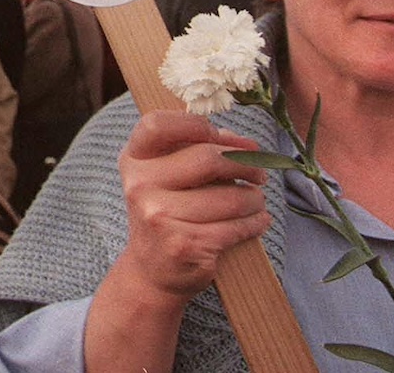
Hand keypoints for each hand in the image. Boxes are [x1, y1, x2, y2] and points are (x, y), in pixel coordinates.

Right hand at [115, 110, 270, 301]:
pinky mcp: (183, 244)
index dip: (194, 125)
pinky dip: (255, 222)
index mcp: (134, 160)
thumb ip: (197, 149)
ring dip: (254, 199)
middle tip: (259, 174)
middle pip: (207, 158)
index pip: (156, 124)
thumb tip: (242, 143)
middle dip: (244, 165)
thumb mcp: (167, 175)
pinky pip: (235, 227)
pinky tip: (257, 221)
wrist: (152, 270)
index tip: (219, 137)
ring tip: (256, 201)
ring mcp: (159, 216)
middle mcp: (140, 185)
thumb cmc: (167, 213)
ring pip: (230, 197)